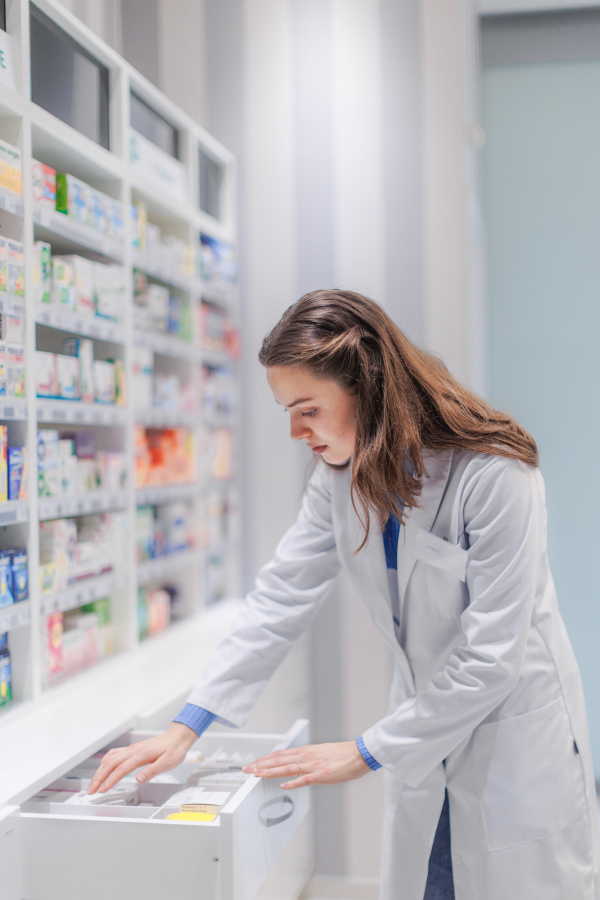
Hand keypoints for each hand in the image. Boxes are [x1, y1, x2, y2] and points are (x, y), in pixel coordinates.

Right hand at [86, 723, 197, 793]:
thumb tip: (139, 778)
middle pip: (111, 763)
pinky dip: (106, 762)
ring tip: (94, 783)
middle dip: (98, 777)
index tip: (101, 790)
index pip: (121, 769)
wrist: (177, 737)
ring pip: (110, 758)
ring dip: (100, 770)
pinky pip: (115, 754)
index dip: (110, 781)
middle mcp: (133, 750)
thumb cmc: (174, 750)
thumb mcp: (167, 763)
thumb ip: (152, 771)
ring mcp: (132, 748)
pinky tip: (104, 767)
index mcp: (141, 754)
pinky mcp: (132, 749)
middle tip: (90, 790)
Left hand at [242, 741, 370, 788]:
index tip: (253, 763)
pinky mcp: (322, 775)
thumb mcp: (319, 752)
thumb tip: (293, 763)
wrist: (358, 754)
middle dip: (261, 765)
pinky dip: (293, 782)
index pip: (280, 754)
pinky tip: (283, 785)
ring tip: (258, 775)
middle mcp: (306, 756)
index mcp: (305, 751)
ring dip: (271, 772)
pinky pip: (305, 779)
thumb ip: (305, 758)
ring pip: (288, 768)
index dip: (265, 759)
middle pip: (279, 760)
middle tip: (247, 769)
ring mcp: (313, 765)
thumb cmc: (340, 755)